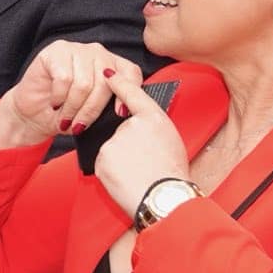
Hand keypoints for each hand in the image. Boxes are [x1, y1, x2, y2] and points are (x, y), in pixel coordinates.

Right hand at [0, 42, 141, 149]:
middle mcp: (97, 53)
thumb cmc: (66, 114)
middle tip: (78, 126)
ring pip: (84, 83)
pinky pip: (64, 78)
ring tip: (64, 117)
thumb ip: (110, 105)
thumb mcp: (93, 113)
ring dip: (72, 107)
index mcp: (112, 65)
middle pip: (105, 83)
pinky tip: (54, 102)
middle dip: (91, 111)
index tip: (120, 114)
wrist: (34, 114)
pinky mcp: (56, 51)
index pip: (131, 73)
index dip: (129, 93)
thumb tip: (125, 110)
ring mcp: (76, 49)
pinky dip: (59, 97)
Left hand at [93, 76, 189, 219]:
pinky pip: (104, 163)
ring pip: (111, 148)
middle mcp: (130, 124)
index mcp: (153, 117)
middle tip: (145, 162)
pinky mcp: (101, 158)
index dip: (120, 82)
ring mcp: (113, 141)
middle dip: (127, 144)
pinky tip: (127, 180)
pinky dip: (112, 171)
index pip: (132, 93)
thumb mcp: (170, 140)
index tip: (108, 74)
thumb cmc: (172, 173)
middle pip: (120, 130)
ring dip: (120, 159)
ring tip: (139, 173)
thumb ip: (150, 127)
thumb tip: (134, 126)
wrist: (163, 198)